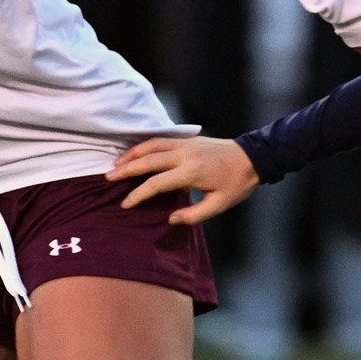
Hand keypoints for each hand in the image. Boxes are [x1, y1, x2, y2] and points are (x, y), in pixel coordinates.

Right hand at [107, 135, 259, 224]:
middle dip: (126, 169)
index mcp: (192, 172)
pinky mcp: (187, 140)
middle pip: (148, 160)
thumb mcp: (220, 205)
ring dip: (132, 154)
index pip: (156, 183)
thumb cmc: (237, 184)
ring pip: (151, 146)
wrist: (252, 157)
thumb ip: (194, 215)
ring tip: (116, 164)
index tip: (126, 204)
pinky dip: (144, 145)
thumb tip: (170, 219)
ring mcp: (185, 144)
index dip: (138, 194)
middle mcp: (185, 155)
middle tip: (108, 177)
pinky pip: (160, 140)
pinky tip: (135, 153)